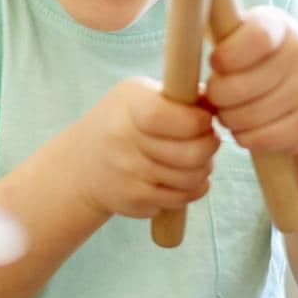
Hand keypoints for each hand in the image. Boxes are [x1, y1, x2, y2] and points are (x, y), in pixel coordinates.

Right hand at [65, 77, 219, 218]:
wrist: (80, 165)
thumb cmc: (119, 122)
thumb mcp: (138, 95)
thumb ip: (176, 95)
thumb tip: (218, 100)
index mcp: (129, 108)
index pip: (174, 118)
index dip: (198, 121)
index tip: (204, 118)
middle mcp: (125, 143)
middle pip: (192, 153)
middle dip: (210, 146)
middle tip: (208, 139)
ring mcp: (129, 176)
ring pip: (191, 179)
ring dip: (203, 168)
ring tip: (195, 158)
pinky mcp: (135, 202)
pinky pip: (181, 199)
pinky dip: (191, 189)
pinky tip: (183, 176)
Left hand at [205, 5, 297, 154]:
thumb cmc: (260, 62)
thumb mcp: (244, 38)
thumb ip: (218, 30)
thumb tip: (183, 29)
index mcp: (278, 26)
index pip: (254, 37)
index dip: (226, 56)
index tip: (216, 64)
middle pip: (238, 86)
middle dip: (218, 96)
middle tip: (218, 96)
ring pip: (245, 116)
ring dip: (229, 118)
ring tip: (233, 110)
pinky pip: (260, 138)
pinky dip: (245, 137)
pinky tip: (247, 127)